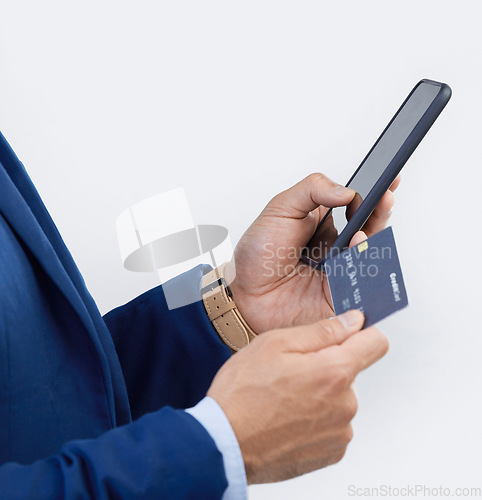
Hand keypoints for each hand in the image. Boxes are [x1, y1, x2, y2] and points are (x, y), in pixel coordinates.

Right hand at [208, 310, 388, 482]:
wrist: (225, 443)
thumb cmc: (243, 393)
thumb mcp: (275, 344)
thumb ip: (322, 331)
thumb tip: (353, 321)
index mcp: (335, 371)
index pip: (376, 343)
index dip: (361, 333)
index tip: (346, 336)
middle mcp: (346, 403)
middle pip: (348, 372)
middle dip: (325, 367)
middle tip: (289, 373)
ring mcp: (339, 431)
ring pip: (337, 399)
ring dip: (318, 396)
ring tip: (283, 399)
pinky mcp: (330, 452)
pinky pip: (331, 425)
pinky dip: (314, 420)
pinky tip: (286, 419)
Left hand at [226, 173, 399, 332]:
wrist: (245, 295)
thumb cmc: (258, 254)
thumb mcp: (280, 209)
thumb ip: (311, 190)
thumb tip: (346, 191)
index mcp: (322, 222)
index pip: (355, 204)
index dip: (372, 191)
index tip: (385, 178)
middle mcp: (335, 245)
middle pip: (370, 227)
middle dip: (380, 211)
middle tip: (383, 197)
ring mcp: (340, 269)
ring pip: (371, 253)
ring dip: (372, 238)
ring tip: (360, 231)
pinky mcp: (342, 293)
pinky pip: (364, 281)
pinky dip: (364, 268)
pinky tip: (356, 252)